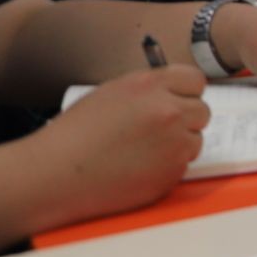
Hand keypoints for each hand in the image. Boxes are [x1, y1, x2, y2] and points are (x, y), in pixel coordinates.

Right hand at [29, 68, 208, 225]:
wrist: (54, 175)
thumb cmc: (74, 135)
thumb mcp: (111, 94)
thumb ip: (148, 90)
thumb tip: (173, 94)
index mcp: (150, 86)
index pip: (195, 80)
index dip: (186, 92)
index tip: (177, 101)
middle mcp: (168, 111)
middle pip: (202, 111)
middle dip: (186, 119)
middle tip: (159, 131)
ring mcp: (173, 144)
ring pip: (195, 140)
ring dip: (178, 144)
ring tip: (142, 152)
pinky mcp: (171, 173)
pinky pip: (183, 165)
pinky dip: (167, 168)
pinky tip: (138, 169)